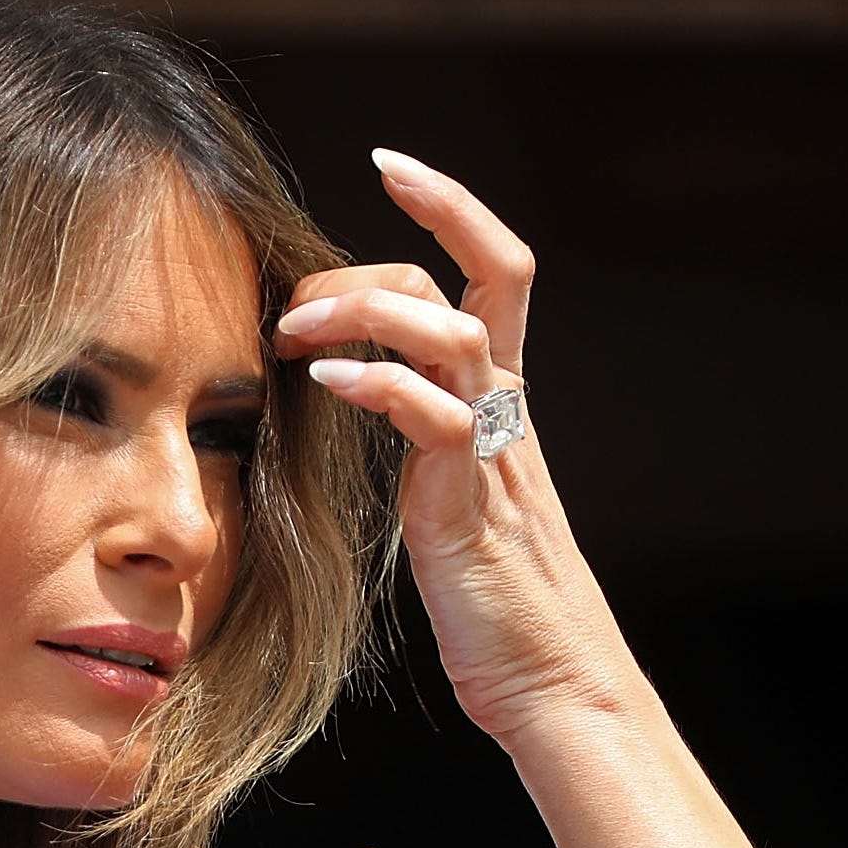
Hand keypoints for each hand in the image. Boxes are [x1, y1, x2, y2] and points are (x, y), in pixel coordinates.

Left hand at [270, 150, 638, 746]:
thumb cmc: (490, 608)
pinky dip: (378, 382)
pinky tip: (324, 381)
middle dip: (383, 254)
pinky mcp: (470, 503)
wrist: (552, 685)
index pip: (490, 269)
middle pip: (474, 277)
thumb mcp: (441, 501)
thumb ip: (415, 441)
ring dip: (366, 310)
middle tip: (296, 294)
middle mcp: (504, 412)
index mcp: (496, 404)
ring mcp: (493, 453)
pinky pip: (436, 414)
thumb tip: (348, 399)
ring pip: (453, 331)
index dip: (449, 205)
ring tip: (294, 331)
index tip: (389, 162)